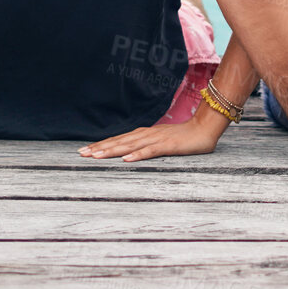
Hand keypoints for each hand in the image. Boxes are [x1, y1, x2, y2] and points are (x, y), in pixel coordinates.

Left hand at [79, 114, 224, 161]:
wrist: (205, 128)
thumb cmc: (184, 137)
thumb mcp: (161, 141)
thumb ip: (147, 146)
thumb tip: (131, 153)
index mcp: (144, 134)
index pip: (119, 140)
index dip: (101, 145)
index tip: (85, 151)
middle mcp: (147, 135)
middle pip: (119, 142)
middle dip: (100, 148)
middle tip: (81, 154)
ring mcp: (157, 139)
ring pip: (130, 146)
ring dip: (112, 150)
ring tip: (96, 156)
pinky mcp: (168, 146)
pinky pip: (151, 151)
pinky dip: (138, 155)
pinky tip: (127, 160)